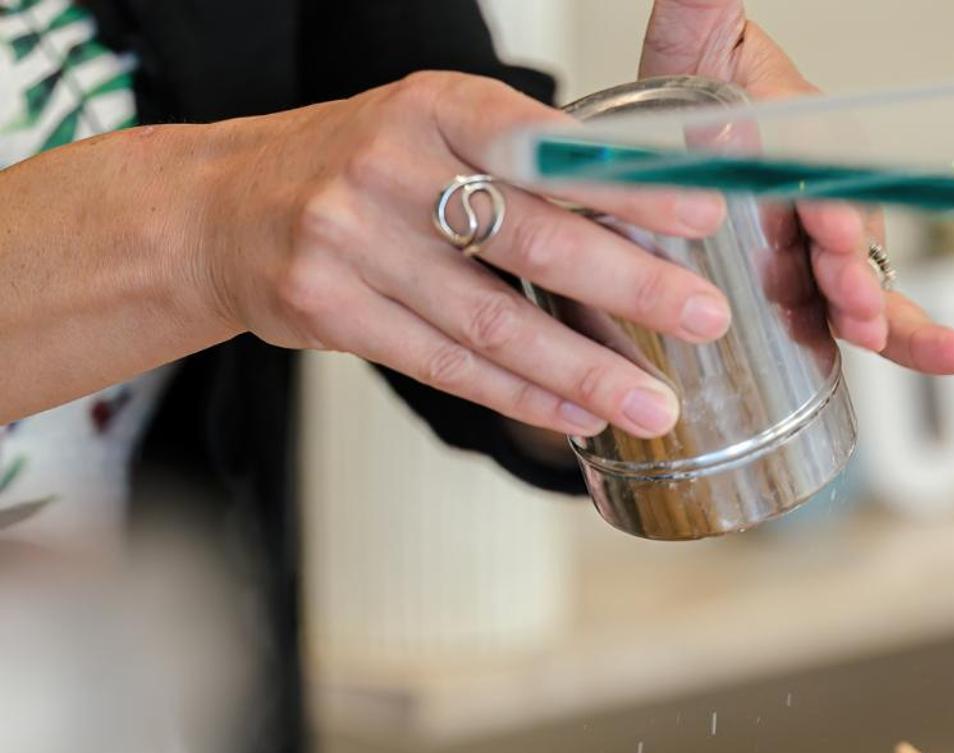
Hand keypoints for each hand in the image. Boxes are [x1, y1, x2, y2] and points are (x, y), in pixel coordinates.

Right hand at [202, 73, 734, 438]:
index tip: (702, 213)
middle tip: (704, 319)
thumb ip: (518, 166)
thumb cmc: (353, 170)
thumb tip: (640, 221)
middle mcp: (392, 167)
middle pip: (532, 237)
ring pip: (492, 321)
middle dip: (630, 285)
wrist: (222, 210)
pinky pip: (448, 365)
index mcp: (433, 107)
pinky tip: (576, 416)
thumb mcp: (430, 132)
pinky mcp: (332, 310)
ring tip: (652, 404)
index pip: (546, 147)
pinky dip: (520, 395)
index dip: (627, 183)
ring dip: (583, 370)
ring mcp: (355, 242)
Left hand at [640, 0, 953, 374]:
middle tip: (845, 284)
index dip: (822, 194)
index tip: (822, 219)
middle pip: (845, 232)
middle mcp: (819, 193)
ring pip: (865, 281)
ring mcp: (825, 250)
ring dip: (877, 308)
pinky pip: (872, 322)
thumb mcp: (690, 46)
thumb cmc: (692, 99)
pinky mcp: (823, 296)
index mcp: (794, 133)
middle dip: (846, 263)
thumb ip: (701, 12)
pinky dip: (913, 342)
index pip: (816, 164)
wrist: (677, 145)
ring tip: (873, 328)